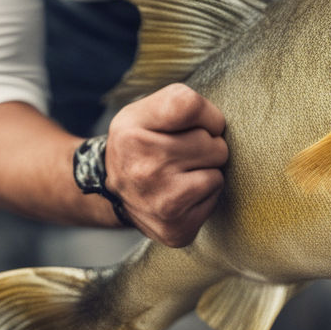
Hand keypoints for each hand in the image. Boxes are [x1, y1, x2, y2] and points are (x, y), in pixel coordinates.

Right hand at [105, 84, 227, 246]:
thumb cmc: (139, 144)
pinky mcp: (177, 228)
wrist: (113, 194)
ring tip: (182, 172)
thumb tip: (217, 124)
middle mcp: (143, 168)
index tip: (194, 123)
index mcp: (132, 131)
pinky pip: (215, 195)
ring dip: (207, 169)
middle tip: (183, 152)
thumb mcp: (143, 112)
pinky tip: (183, 192)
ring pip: (217, 171)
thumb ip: (178, 101)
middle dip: (206, 144)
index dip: (204, 114)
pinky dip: (205, 193)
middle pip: (212, 142)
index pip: (191, 106)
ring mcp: (161, 202)